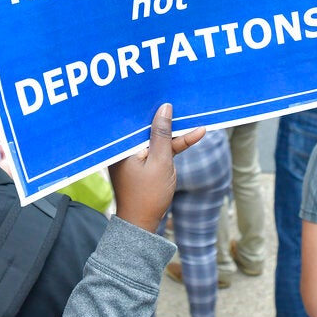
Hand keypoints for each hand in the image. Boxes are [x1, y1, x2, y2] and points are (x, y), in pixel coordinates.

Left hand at [109, 104, 204, 231]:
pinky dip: (173, 145)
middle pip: (146, 126)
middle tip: (181, 98)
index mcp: (122, 146)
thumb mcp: (160, 161)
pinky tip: (194, 135)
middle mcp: (124, 148)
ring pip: (155, 137)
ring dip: (172, 131)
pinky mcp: (142, 164)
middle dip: (164, 115)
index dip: (151, 105)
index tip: (166, 92)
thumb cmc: (148, 195)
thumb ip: (163, 134)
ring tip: (192, 115)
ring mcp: (133, 156)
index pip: (136, 118)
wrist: (142, 224)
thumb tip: (165, 108)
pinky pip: (158, 148)